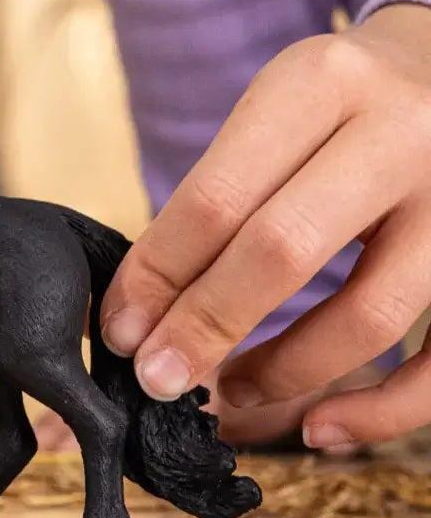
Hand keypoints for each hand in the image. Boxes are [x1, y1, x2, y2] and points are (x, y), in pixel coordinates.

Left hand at [99, 3, 430, 449]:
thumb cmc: (334, 106)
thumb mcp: (269, 114)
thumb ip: (208, 200)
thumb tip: (128, 314)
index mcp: (318, 86)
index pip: (216, 199)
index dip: (156, 277)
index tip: (118, 331)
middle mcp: (399, 133)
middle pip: (282, 251)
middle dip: (202, 328)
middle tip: (154, 378)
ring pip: (369, 315)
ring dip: (280, 374)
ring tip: (225, 395)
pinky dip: (379, 413)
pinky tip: (318, 431)